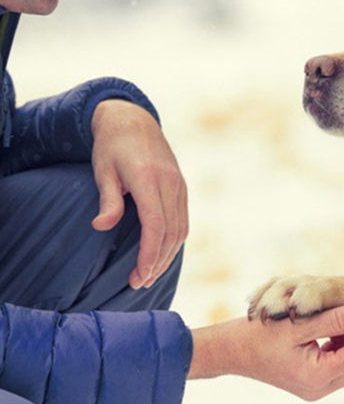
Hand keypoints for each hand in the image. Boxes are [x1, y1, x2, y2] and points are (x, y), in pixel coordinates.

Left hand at [90, 99, 188, 289]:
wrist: (134, 120)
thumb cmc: (112, 146)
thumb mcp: (102, 170)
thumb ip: (107, 199)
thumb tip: (101, 226)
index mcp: (149, 179)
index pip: (156, 225)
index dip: (150, 254)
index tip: (139, 275)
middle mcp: (170, 184)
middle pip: (171, 234)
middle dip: (157, 263)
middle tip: (139, 283)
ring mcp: (179, 187)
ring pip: (180, 231)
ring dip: (167, 256)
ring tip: (149, 274)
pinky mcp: (182, 190)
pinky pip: (183, 223)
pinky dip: (173, 243)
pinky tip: (160, 255)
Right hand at [188, 302, 343, 399]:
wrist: (230, 351)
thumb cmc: (259, 334)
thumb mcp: (298, 323)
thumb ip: (335, 319)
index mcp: (318, 377)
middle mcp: (320, 388)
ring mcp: (316, 387)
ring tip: (336, 317)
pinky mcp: (311, 382)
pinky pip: (339, 363)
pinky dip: (339, 344)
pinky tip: (326, 326)